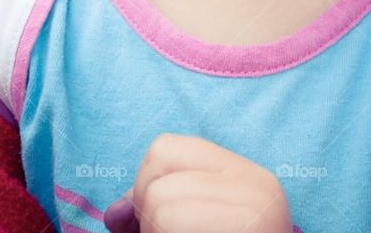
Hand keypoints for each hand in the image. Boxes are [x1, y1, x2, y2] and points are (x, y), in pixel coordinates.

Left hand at [103, 133, 291, 232]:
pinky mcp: (250, 228)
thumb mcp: (194, 224)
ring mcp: (257, 208)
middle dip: (146, 211)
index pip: (165, 147)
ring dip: (154, 232)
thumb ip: (155, 209)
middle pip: (157, 169)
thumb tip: (113, 215)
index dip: (144, 184)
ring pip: (159, 204)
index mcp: (246, 174)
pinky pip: (171, 221)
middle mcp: (257, 183)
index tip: (152, 221)